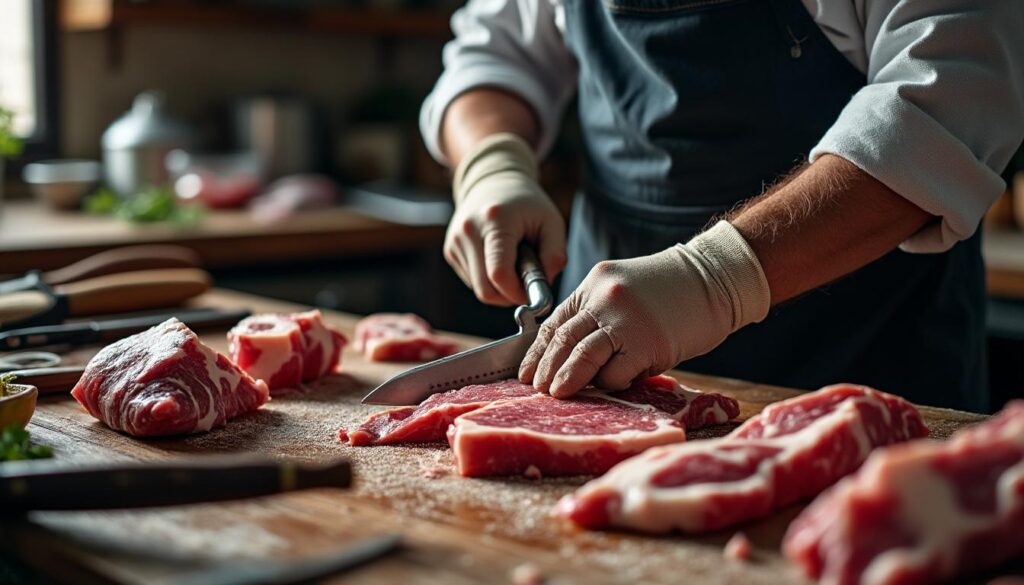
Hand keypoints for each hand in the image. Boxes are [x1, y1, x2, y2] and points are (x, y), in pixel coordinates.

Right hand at [445, 133, 566, 305]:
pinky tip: (497, 259)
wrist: (494, 183)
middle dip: (508, 296)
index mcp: (496, 221)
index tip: (532, 290)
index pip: (499, 274)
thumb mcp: (552, 222)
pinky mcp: (450, 250)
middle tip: (525, 283)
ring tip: (513, 263)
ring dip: (499, 288)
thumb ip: (555, 255)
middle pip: (485, 290)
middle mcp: (469, 230)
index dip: (517, 292)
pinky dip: (488, 280)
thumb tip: (545, 287)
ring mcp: (456, 241)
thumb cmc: (527, 205)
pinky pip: (472, 281)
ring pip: (478, 289)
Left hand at [519, 221, 770, 397]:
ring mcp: (625, 321)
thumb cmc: (671, 291)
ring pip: (581, 357)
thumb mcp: (623, 290)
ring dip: (566, 380)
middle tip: (536, 388)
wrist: (715, 279)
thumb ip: (597, 315)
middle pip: (562, 340)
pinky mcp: (647, 343)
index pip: (554, 322)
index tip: (526, 371)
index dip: (537, 351)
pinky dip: (610, 383)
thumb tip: (570, 357)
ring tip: (556, 394)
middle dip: (546, 368)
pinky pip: (616, 373)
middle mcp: (603, 299)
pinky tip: (610, 387)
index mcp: (593, 285)